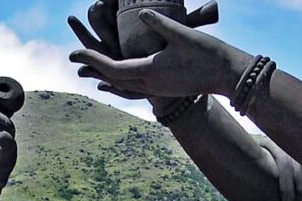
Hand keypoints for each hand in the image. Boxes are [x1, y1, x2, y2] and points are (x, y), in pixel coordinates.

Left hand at [70, 9, 250, 98]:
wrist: (227, 75)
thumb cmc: (207, 54)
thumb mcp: (183, 35)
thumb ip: (160, 24)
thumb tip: (141, 11)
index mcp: (150, 73)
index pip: (112, 68)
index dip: (91, 59)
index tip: (74, 52)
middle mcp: (150, 84)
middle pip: (112, 78)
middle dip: (92, 66)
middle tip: (74, 56)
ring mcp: (157, 88)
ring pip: (122, 83)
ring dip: (104, 74)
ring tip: (90, 65)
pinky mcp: (164, 87)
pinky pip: (134, 86)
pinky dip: (119, 79)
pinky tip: (117, 76)